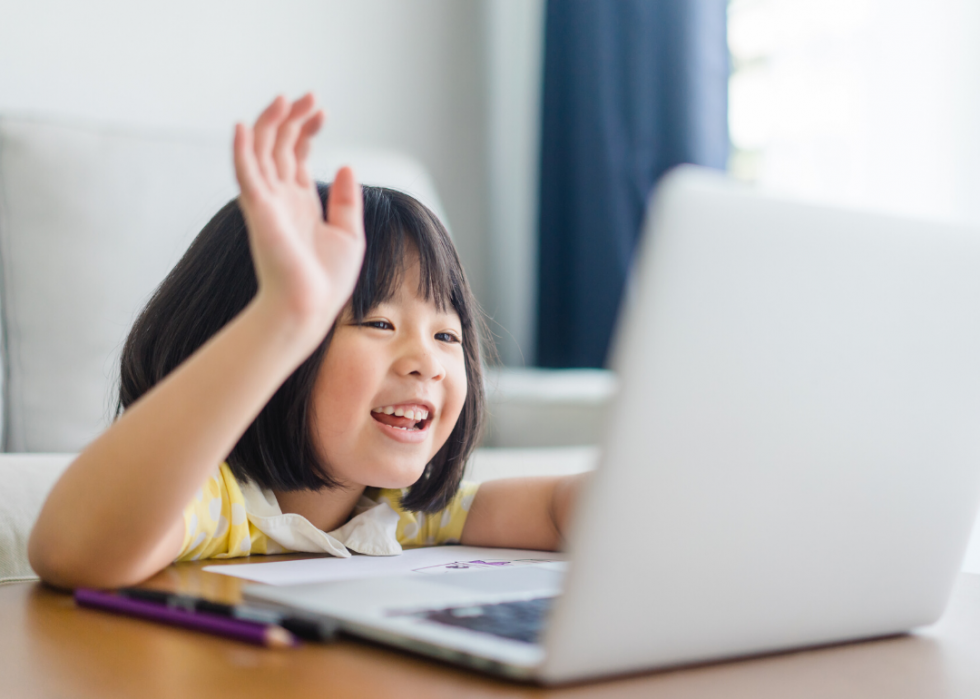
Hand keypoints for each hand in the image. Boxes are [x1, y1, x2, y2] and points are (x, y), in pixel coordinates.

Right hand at [233, 94, 364, 347]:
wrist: (310, 307)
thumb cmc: (327, 281)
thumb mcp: (349, 234)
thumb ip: (347, 201)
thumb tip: (347, 165)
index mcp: (300, 203)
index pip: (296, 156)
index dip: (306, 130)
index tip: (321, 111)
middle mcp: (280, 198)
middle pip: (279, 147)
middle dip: (292, 119)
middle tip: (309, 96)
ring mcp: (267, 202)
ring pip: (261, 151)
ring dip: (271, 123)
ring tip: (287, 99)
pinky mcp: (258, 209)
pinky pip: (245, 173)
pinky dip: (242, 149)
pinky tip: (244, 125)